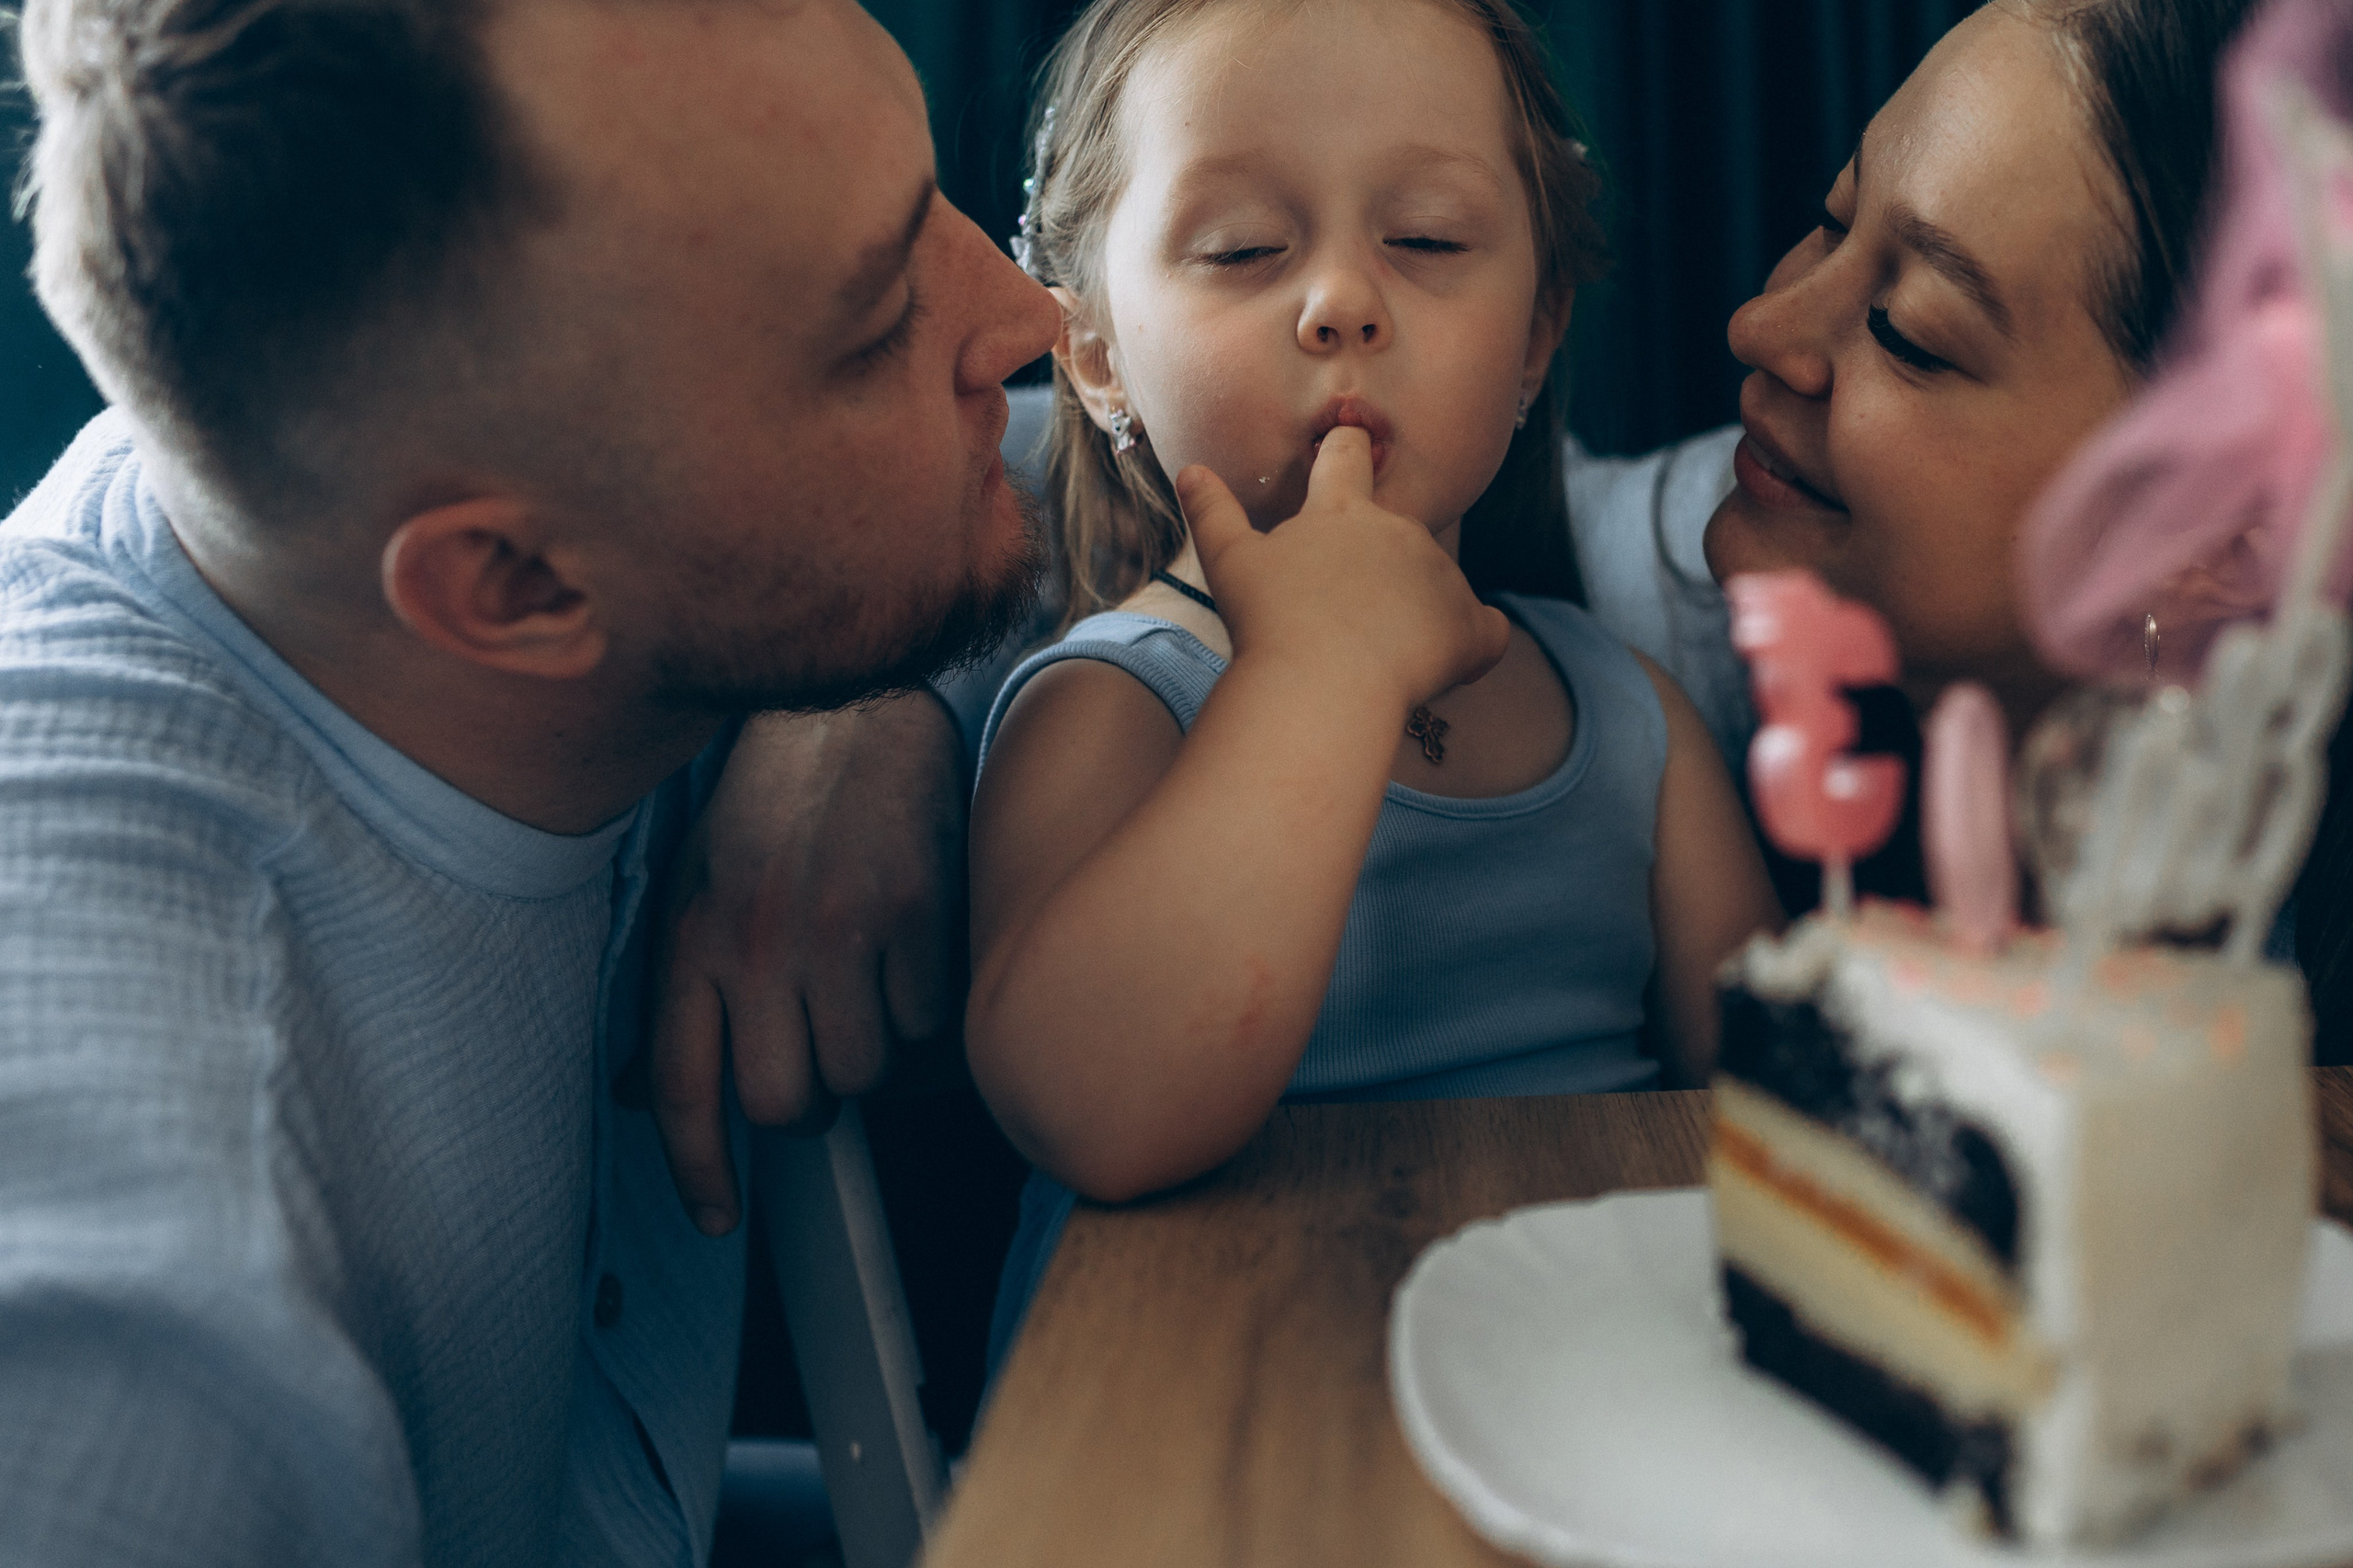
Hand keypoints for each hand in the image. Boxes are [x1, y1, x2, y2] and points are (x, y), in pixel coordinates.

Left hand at [651, 694, 963, 1234]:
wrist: (855, 712)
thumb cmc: (774, 804)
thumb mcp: (699, 884)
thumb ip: (682, 989)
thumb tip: (645, 1098)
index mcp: (692, 938)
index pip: (681, 1088)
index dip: (698, 1171)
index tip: (719, 1220)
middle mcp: (756, 941)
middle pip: (783, 1104)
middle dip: (811, 1104)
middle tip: (824, 1062)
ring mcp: (837, 929)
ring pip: (864, 1073)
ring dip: (875, 1056)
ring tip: (873, 996)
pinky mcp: (912, 912)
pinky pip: (926, 1022)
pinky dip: (927, 1011)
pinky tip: (914, 960)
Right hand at [1177, 427, 1508, 712]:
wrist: (1321, 684)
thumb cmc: (1270, 624)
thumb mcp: (1230, 563)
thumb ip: (1212, 513)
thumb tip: (1190, 470)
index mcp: (1340, 510)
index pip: (1347, 453)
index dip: (1347, 446)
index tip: (1349, 443)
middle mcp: (1399, 530)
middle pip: (1397, 532)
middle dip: (1380, 563)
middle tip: (1343, 614)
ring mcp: (1439, 575)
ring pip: (1437, 584)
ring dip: (1417, 609)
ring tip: (1376, 656)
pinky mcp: (1467, 624)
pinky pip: (1485, 630)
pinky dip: (1472, 643)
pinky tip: (1448, 666)